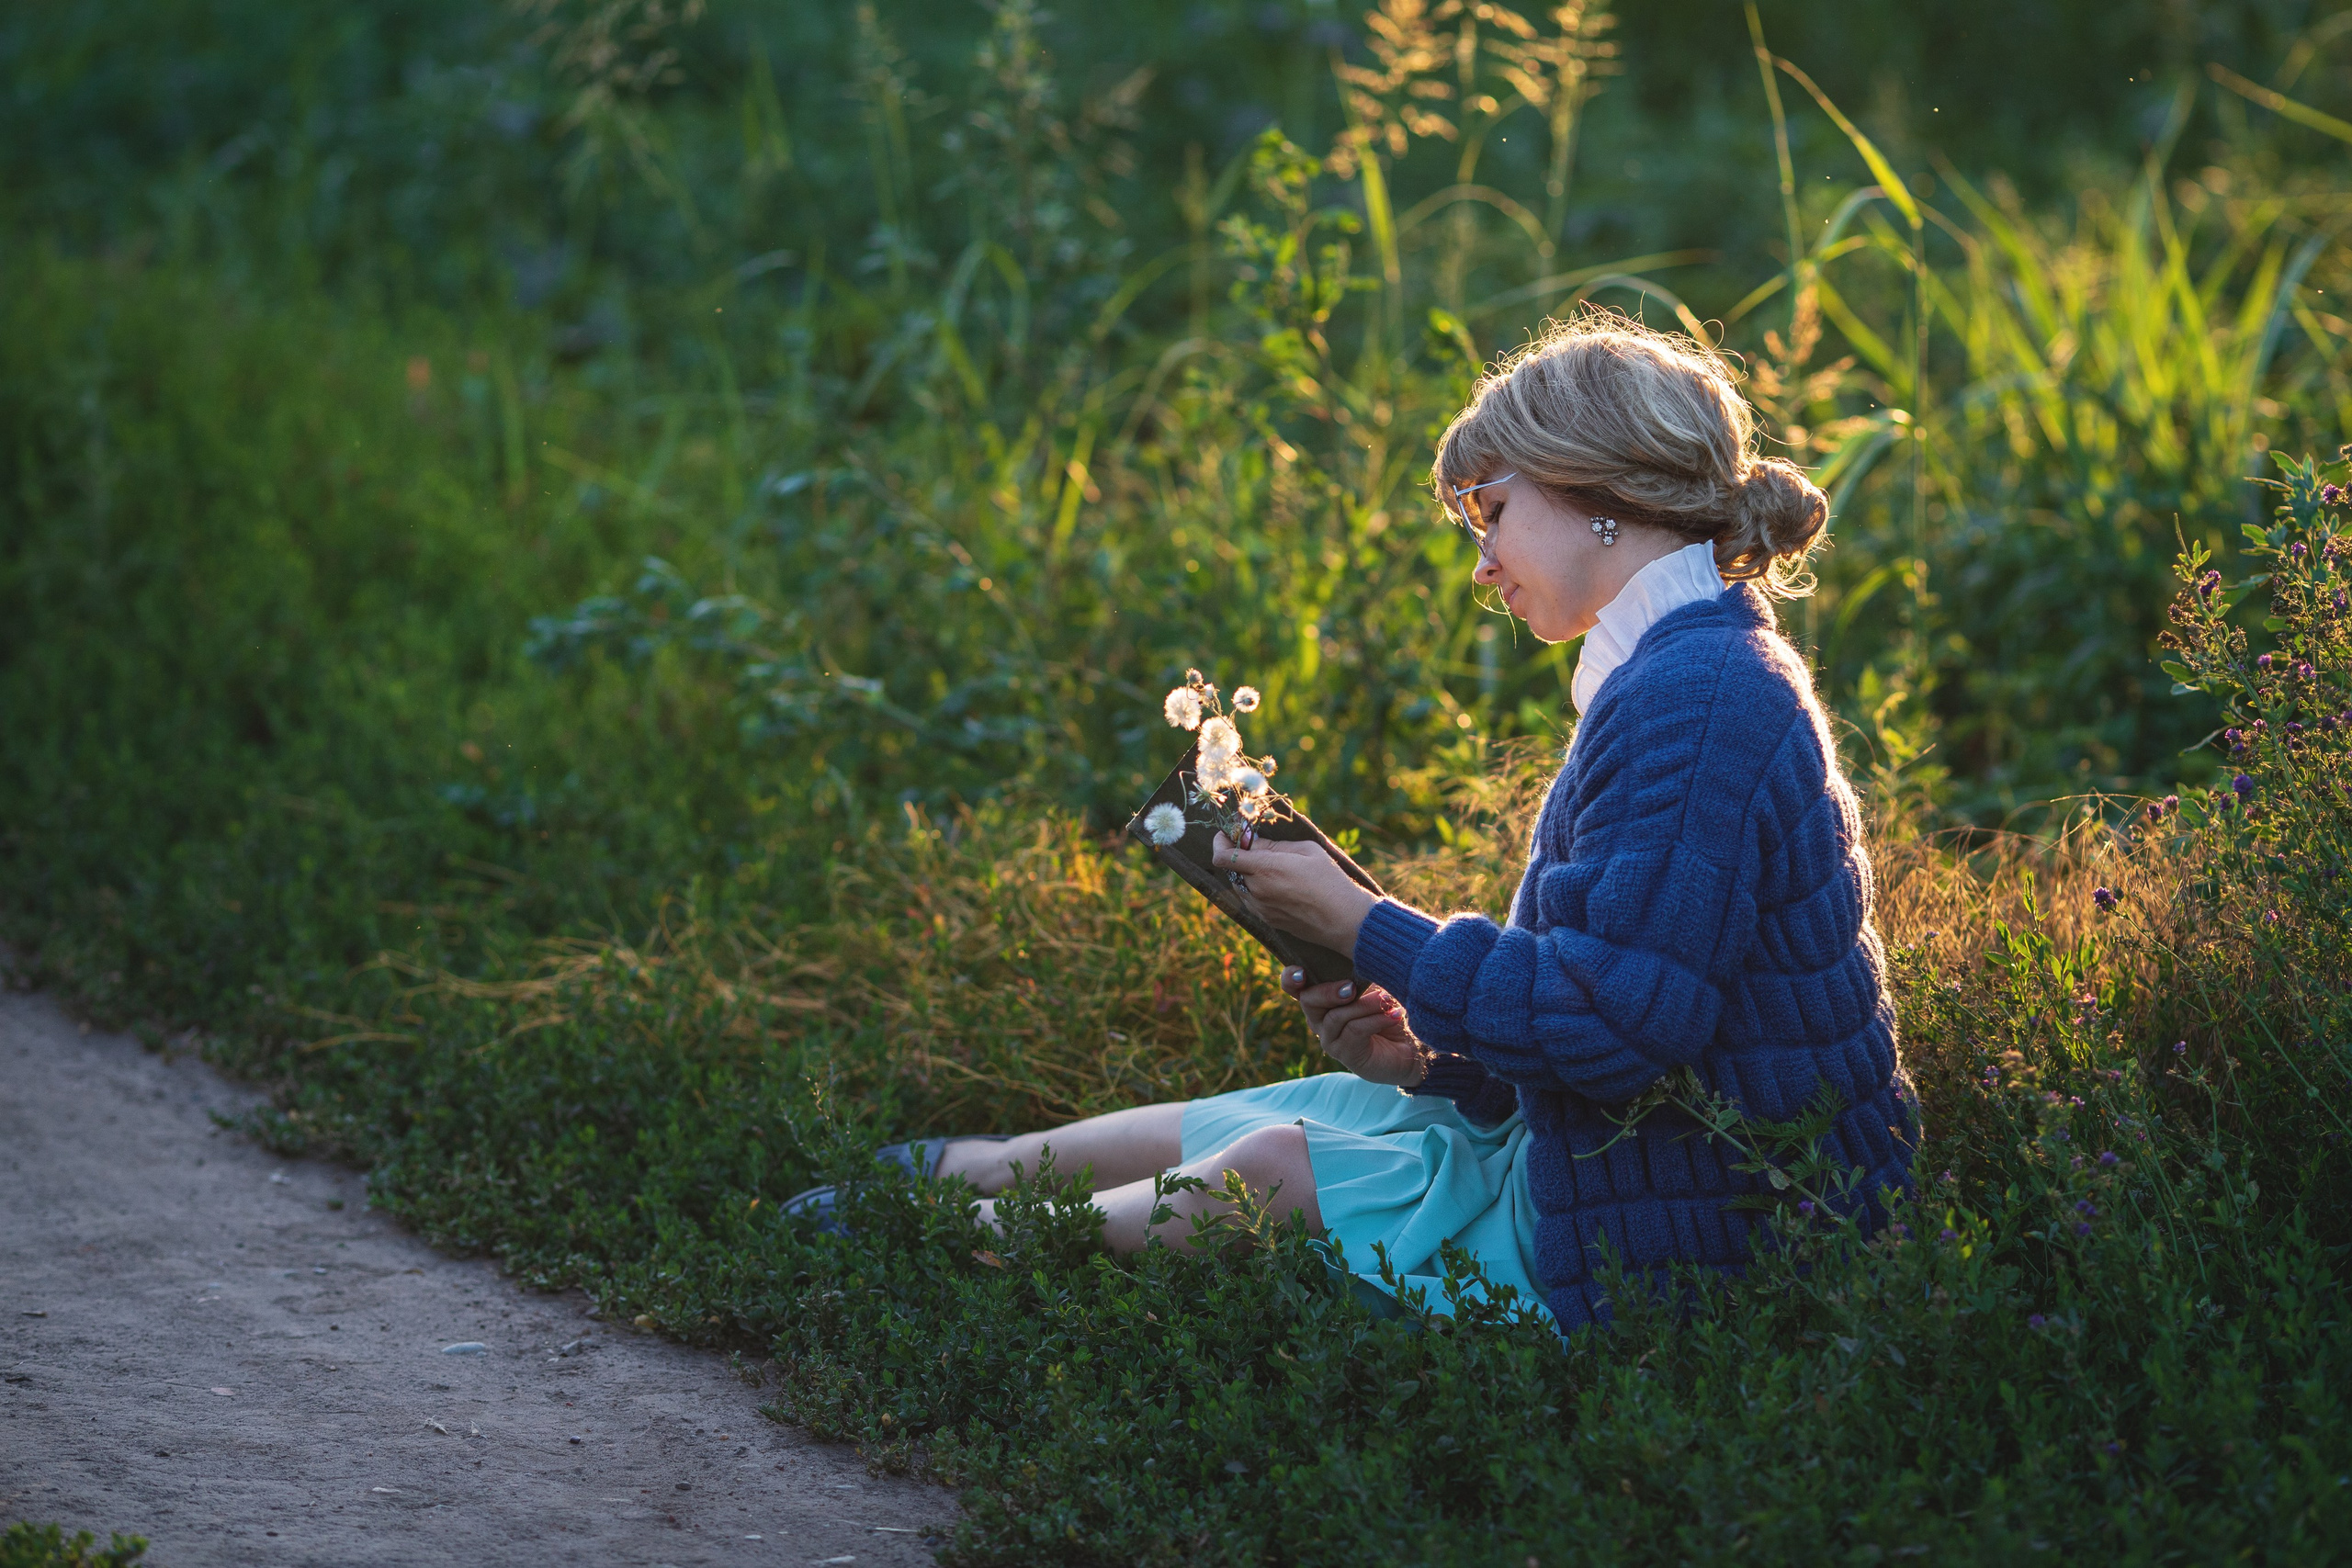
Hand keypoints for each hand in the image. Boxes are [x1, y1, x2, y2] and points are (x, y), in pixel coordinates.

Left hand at [1209, 832, 1379, 956]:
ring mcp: (1261, 909)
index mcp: (1265, 869)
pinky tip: (1277, 885)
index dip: (1220, 843)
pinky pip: (1251, 900)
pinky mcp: (1268, 921)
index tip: (1227, 835)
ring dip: (1246, 874)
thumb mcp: (1306, 851)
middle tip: (1255, 847)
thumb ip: (1273, 846)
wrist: (1344, 920)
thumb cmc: (1330, 880)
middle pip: (1230, 870)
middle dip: (1237, 856)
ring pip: (1239, 886)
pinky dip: (1255, 889)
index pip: (1223, 856)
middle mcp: (1257, 891)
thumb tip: (1250, 840)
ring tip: (1269, 867)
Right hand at [1280, 966, 1426, 1087]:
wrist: (1411, 1046)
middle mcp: (1319, 1019)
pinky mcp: (1346, 1054)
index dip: (1291, 978)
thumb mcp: (1375, 984)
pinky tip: (1393, 1014)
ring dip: (1364, 1005)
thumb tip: (1361, 952)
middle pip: (1307, 1001)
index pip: (1293, 986)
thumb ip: (1361, 971)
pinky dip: (1375, 1020)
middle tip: (1351, 987)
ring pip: (1335, 1016)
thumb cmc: (1390, 1009)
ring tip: (1386, 999)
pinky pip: (1354, 1031)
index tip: (1302, 972)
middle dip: (1328, 991)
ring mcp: (1330, 1038)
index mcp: (1321, 997)